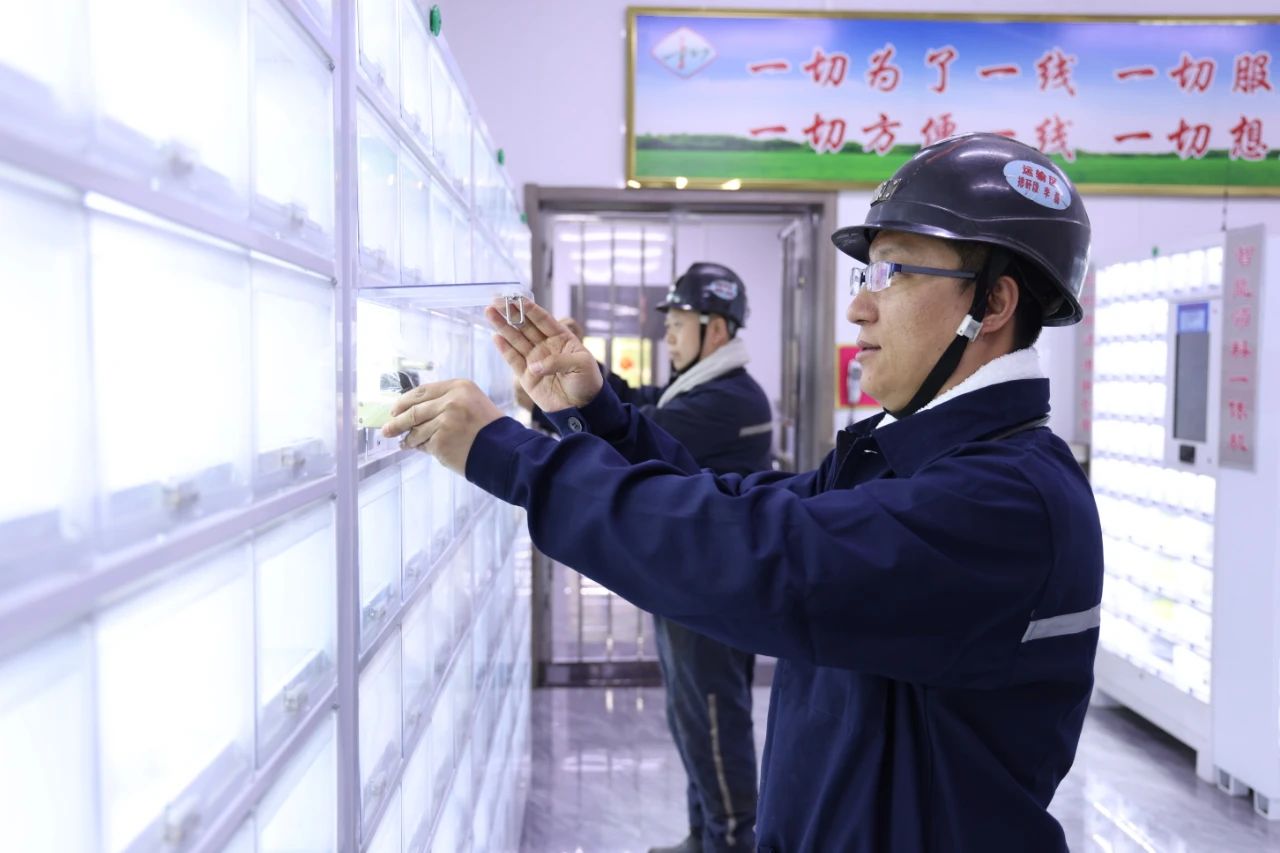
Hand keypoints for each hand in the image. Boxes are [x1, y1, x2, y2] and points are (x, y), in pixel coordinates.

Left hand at [380, 379, 502, 473]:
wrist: (504, 451)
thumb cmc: (487, 429)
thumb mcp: (470, 403)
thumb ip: (444, 402)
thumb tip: (411, 411)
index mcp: (458, 387)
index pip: (421, 391)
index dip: (404, 401)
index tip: (394, 410)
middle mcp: (451, 400)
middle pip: (414, 410)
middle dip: (397, 421)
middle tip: (387, 429)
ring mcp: (445, 421)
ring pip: (415, 430)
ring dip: (408, 438)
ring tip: (406, 443)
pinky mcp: (441, 440)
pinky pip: (422, 445)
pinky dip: (420, 448)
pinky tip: (422, 449)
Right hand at [486, 299, 602, 411]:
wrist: (582, 408)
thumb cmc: (587, 382)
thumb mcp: (581, 365)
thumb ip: (558, 361)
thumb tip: (534, 366)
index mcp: (561, 338)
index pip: (543, 320)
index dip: (530, 309)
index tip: (517, 299)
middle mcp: (545, 346)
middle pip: (525, 326)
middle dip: (511, 313)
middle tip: (496, 301)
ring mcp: (534, 360)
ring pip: (516, 340)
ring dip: (503, 327)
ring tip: (490, 312)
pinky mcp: (526, 375)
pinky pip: (513, 360)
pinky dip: (504, 349)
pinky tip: (496, 337)